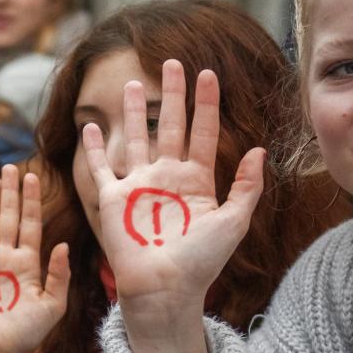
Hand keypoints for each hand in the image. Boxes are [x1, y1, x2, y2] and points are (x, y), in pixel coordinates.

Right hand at [0, 164, 69, 352]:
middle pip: (9, 218)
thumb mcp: (53, 306)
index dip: (32, 201)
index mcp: (28, 263)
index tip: (34, 177)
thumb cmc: (28, 333)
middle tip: (13, 167)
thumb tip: (62, 245)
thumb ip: (59, 276)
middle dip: (11, 193)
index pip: (31, 224)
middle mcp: (6, 258)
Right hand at [81, 59, 263, 352]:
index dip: (206, 104)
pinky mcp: (112, 200)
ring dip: (131, 112)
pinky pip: (102, 168)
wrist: (165, 290)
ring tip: (130, 83)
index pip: (202, 132)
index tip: (209, 74)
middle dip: (171, 95)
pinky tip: (91, 127)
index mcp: (196, 181)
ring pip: (135, 139)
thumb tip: (262, 150)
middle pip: (169, 126)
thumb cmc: (201, 262)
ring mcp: (139, 187)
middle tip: (174, 62)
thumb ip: (247, 186)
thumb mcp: (234, 222)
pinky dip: (95, 148)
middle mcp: (167, 178)